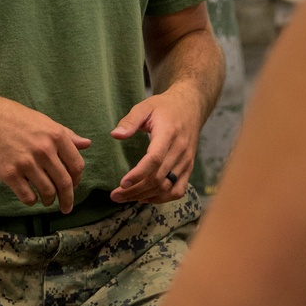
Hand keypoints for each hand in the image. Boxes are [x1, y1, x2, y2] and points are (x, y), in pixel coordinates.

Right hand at [0, 92, 90, 211]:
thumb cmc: (12, 116)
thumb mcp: (42, 120)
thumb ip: (66, 134)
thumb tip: (87, 144)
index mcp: (55, 135)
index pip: (77, 166)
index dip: (77, 180)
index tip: (73, 187)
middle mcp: (43, 150)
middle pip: (64, 183)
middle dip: (67, 199)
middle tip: (66, 207)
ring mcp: (26, 162)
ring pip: (47, 192)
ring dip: (49, 201)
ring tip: (46, 201)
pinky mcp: (8, 173)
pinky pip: (27, 196)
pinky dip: (31, 201)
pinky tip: (30, 197)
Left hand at [110, 87, 201, 204]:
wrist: (190, 107)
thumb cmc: (164, 107)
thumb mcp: (145, 107)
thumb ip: (130, 120)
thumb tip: (115, 135)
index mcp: (168, 134)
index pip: (155, 159)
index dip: (138, 174)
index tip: (122, 183)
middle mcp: (180, 150)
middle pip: (158, 178)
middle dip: (135, 190)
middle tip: (115, 195)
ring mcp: (186, 161)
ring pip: (167, 187)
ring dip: (146, 196)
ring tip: (126, 198)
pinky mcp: (189, 167)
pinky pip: (178, 190)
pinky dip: (162, 198)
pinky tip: (146, 197)